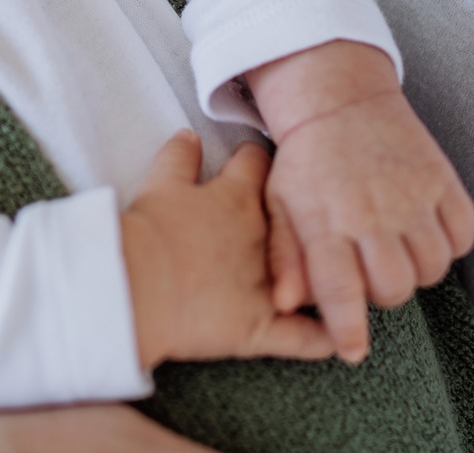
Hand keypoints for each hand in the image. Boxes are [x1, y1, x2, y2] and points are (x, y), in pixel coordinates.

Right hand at [120, 131, 335, 368]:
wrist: (138, 284)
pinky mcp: (263, 327)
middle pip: (295, 217)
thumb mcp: (161, 183)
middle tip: (297, 213)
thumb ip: (179, 158)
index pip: (257, 164)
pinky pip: (307, 336)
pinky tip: (334, 335)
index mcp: (236, 197)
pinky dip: (322, 337)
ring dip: (318, 276)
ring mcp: (270, 283)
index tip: (255, 160)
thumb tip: (189, 136)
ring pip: (312, 276)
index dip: (256, 160)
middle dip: (299, 215)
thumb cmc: (148, 233)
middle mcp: (264, 237)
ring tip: (325, 274)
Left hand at [246, 42, 473, 362]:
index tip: (354, 351)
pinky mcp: (442, 178)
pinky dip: (449, 243)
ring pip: (432, 269)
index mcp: (325, 218)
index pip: (341, 289)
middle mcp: (371, 210)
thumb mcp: (279, 203)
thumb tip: (286, 306)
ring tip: (397, 248)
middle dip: (384, 293)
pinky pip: (463, 236)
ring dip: (417, 270)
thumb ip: (284, 256)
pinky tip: (424, 230)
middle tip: (371, 271)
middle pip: (395, 289)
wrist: (340, 98)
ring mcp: (411, 193)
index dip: (349, 328)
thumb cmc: (305, 160)